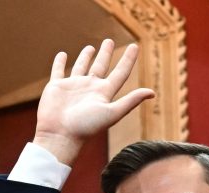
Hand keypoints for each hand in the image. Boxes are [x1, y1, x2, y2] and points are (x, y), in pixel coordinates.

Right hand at [34, 38, 154, 164]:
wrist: (60, 136)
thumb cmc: (85, 127)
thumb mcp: (112, 113)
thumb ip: (130, 101)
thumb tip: (152, 93)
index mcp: (103, 94)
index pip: (120, 73)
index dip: (128, 60)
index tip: (135, 46)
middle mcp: (89, 89)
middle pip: (100, 66)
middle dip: (106, 53)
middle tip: (109, 41)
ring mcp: (73, 87)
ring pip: (81, 67)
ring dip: (85, 57)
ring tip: (90, 48)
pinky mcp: (56, 87)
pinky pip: (58, 71)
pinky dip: (59, 63)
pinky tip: (62, 55)